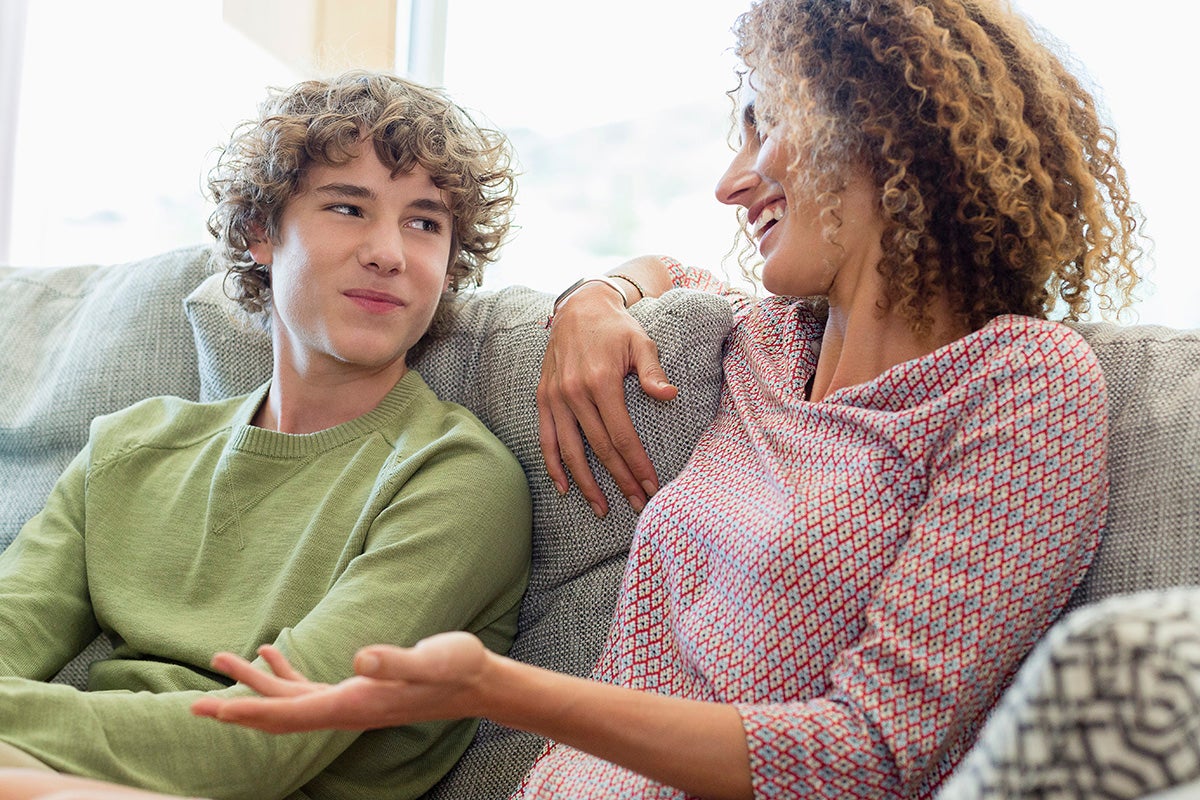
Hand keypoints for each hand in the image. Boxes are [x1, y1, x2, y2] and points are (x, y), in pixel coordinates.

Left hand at [191, 632, 489, 733]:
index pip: (290, 715)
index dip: (248, 714)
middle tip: (194, 706)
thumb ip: (395, 661)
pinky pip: (309, 689)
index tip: (211, 712)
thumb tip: (359, 658)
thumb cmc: (457, 668)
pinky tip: (271, 653)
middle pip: (279, 716)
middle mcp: (346, 709)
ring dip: (254, 685)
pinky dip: (284, 674)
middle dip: (236, 711)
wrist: (478, 682)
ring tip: (221, 660)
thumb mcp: (431, 660)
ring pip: (289, 701)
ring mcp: (351, 702)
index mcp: (355, 704)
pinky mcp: (359, 690)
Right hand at [537, 284, 676, 516]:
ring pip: (570, 451)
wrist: (579, 307)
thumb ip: (654, 371)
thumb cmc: (617, 328)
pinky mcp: (544, 398)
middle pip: (599, 449)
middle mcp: (574, 393)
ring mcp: (555, 397)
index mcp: (601, 382)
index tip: (651, 486)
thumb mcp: (641, 342)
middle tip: (637, 504)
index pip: (622, 436)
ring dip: (586, 483)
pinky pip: (546, 438)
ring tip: (602, 508)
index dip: (637, 465)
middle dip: (620, 480)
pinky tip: (565, 487)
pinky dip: (553, 465)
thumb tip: (669, 395)